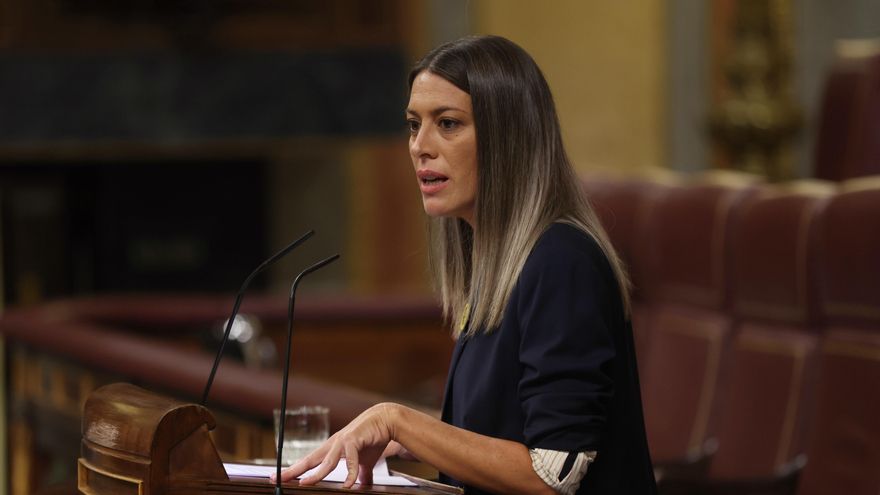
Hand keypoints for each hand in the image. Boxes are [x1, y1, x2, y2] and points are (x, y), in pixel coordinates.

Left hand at [272, 403, 397, 487]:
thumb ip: (360, 475)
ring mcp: (342, 441)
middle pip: (309, 460)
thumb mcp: (364, 462)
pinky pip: (351, 459)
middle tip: (278, 478)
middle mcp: (333, 445)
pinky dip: (350, 473)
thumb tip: (361, 488)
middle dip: (293, 470)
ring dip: (316, 474)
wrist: (386, 420)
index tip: (279, 477)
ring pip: (326, 461)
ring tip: (305, 483)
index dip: (294, 470)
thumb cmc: (373, 438)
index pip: (309, 462)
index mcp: (332, 449)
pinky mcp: (354, 440)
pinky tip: (349, 485)